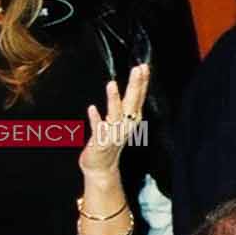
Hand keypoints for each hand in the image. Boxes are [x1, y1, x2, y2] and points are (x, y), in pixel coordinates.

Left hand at [79, 62, 149, 178]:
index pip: (139, 97)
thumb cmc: (110, 140)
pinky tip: (92, 108)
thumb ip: (125, 103)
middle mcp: (126, 125)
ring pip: (116, 115)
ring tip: (111, 84)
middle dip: (135, 85)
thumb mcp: (121, 120)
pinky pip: (99, 130)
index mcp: (131, 119)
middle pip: (132, 103)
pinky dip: (96, 120)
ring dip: (114, 100)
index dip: (142, 82)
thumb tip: (135, 82)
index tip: (143, 66)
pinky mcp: (100, 143)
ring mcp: (114, 134)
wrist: (102, 168)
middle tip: (137, 69)